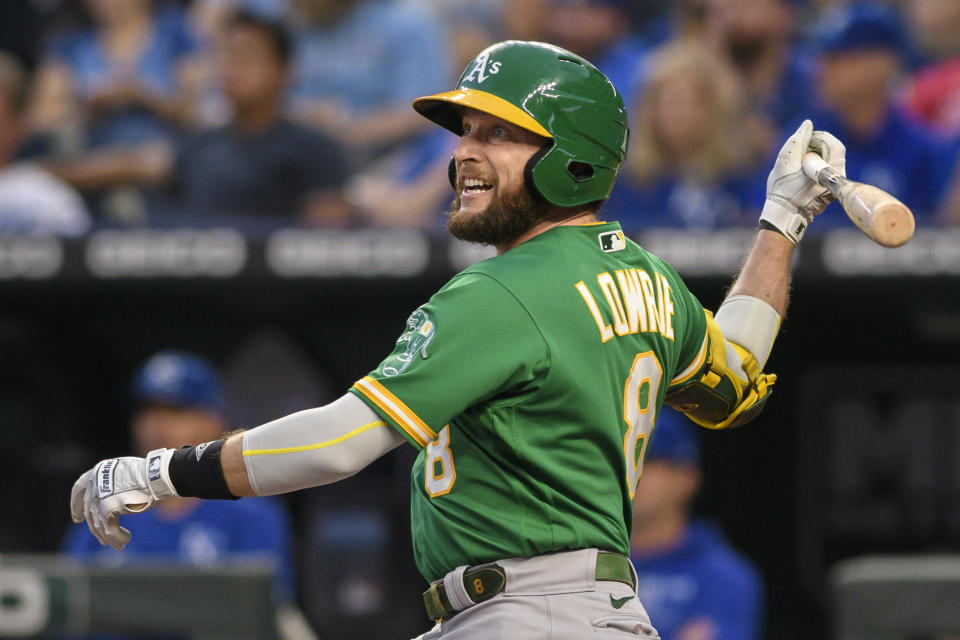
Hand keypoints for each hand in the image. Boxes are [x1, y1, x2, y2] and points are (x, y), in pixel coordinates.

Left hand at [70, 450, 177, 549]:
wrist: (156, 475)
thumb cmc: (149, 473)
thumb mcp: (125, 473)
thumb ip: (113, 483)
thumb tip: (112, 499)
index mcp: (98, 471)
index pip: (79, 488)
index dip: (76, 505)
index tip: (77, 519)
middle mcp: (95, 483)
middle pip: (90, 511)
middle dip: (95, 529)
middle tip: (100, 540)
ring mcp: (100, 497)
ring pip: (99, 524)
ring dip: (108, 537)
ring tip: (118, 545)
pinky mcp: (108, 509)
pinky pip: (110, 529)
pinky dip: (117, 537)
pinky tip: (126, 540)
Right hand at [760, 119, 845, 243]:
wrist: (782, 213)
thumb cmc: (782, 189)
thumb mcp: (785, 160)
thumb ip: (798, 140)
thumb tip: (808, 124)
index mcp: (829, 172)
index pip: (834, 145)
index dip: (819, 138)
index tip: (805, 140)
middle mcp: (835, 180)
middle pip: (834, 152)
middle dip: (817, 146)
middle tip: (801, 151)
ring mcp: (833, 186)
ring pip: (830, 160)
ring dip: (815, 155)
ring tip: (799, 161)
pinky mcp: (829, 190)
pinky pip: (826, 169)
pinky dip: (815, 165)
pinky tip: (802, 170)